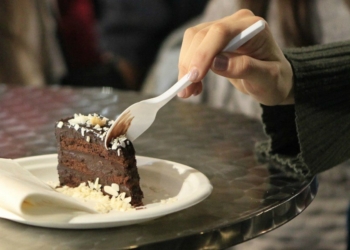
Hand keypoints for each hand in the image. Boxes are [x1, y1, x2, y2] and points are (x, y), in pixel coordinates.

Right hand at [177, 9, 293, 104]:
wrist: (273, 80)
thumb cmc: (274, 80)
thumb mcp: (267, 79)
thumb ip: (245, 68)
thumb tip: (216, 63)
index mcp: (253, 28)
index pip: (221, 32)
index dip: (204, 53)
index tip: (194, 77)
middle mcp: (235, 23)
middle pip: (201, 35)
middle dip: (190, 63)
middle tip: (186, 91)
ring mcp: (222, 30)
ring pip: (192, 41)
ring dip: (185, 66)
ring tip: (188, 91)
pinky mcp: (212, 41)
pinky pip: (192, 49)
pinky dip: (188, 68)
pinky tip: (193, 86)